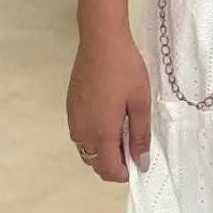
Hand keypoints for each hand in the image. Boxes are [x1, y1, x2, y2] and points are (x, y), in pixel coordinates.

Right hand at [67, 30, 151, 183]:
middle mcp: (82, 131)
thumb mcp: (140, 102)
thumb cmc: (125, 69)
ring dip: (103, 149)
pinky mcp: (70, 107)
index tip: (138, 158)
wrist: (101, 40)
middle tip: (132, 141)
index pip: (109, 171)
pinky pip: (81, 134)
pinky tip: (108, 114)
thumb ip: (140, 136)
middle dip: (114, 161)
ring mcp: (73, 119)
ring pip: (87, 150)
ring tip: (121, 127)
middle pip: (96, 163)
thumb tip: (141, 164)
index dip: (125, 172)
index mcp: (101, 133)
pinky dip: (94, 135)